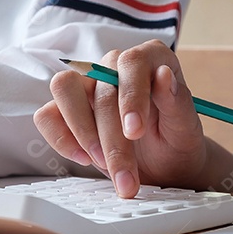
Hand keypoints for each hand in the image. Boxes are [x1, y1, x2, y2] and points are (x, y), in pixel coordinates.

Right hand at [34, 40, 209, 196]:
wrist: (166, 167)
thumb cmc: (177, 142)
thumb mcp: (186, 129)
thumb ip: (177, 102)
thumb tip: (164, 76)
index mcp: (151, 59)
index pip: (131, 62)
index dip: (130, 95)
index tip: (135, 131)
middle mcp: (114, 66)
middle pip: (99, 85)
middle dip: (111, 136)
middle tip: (125, 174)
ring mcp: (86, 85)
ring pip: (63, 88)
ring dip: (81, 131)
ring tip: (103, 163)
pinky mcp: (65, 109)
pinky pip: (46, 115)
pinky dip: (61, 139)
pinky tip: (85, 159)